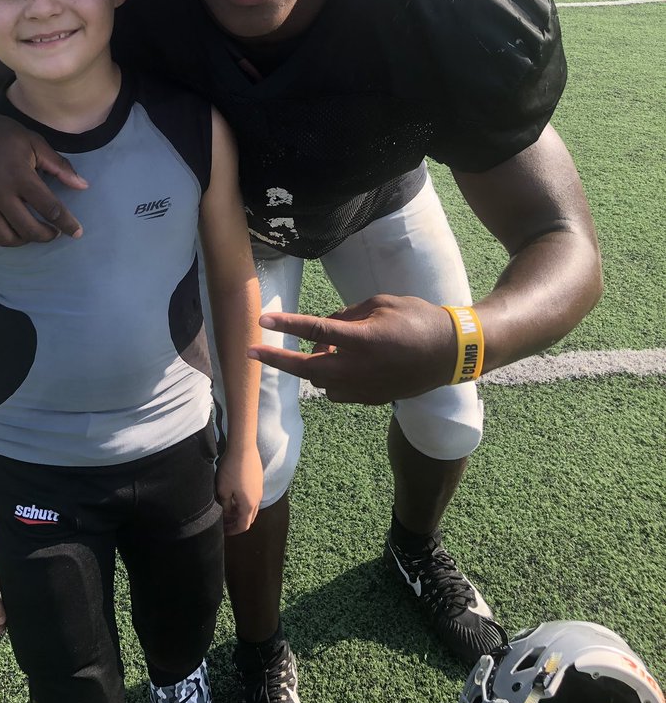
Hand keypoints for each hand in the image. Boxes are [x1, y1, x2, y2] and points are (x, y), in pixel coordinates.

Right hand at [0, 100, 87, 244]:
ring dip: (23, 241)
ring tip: (31, 232)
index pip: (50, 208)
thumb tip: (84, 186)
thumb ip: (58, 165)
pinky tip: (8, 232)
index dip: (67, 224)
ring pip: (5, 238)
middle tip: (53, 233)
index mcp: (19, 175)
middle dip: (46, 236)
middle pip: (29, 229)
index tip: (77, 233)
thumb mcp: (32, 141)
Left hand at [216, 445, 262, 535]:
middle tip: (225, 521)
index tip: (224, 531)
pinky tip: (235, 495)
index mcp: (249, 505)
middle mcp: (257, 499)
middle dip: (237, 522)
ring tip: (228, 508)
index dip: (233, 530)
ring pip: (252, 507)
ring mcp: (259, 489)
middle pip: (249, 518)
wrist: (243, 448)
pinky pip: (253, 497)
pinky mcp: (258, 480)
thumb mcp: (223, 490)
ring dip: (241, 511)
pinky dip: (244, 501)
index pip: (243, 525)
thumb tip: (227, 513)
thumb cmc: (231, 470)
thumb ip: (226, 505)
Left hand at [248, 295, 456, 403]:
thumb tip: (325, 326)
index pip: (315, 330)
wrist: (450, 354)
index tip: (262, 322)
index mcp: (362, 339)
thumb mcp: (381, 303)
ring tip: (324, 348)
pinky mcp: (371, 399)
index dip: (286, 325)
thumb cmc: (417, 319)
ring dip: (312, 366)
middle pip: (307, 367)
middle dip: (277, 359)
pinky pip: (338, 392)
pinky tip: (339, 364)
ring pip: (320, 382)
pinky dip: (330, 379)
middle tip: (252, 352)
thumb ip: (348, 313)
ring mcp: (365, 387)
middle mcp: (359, 367)